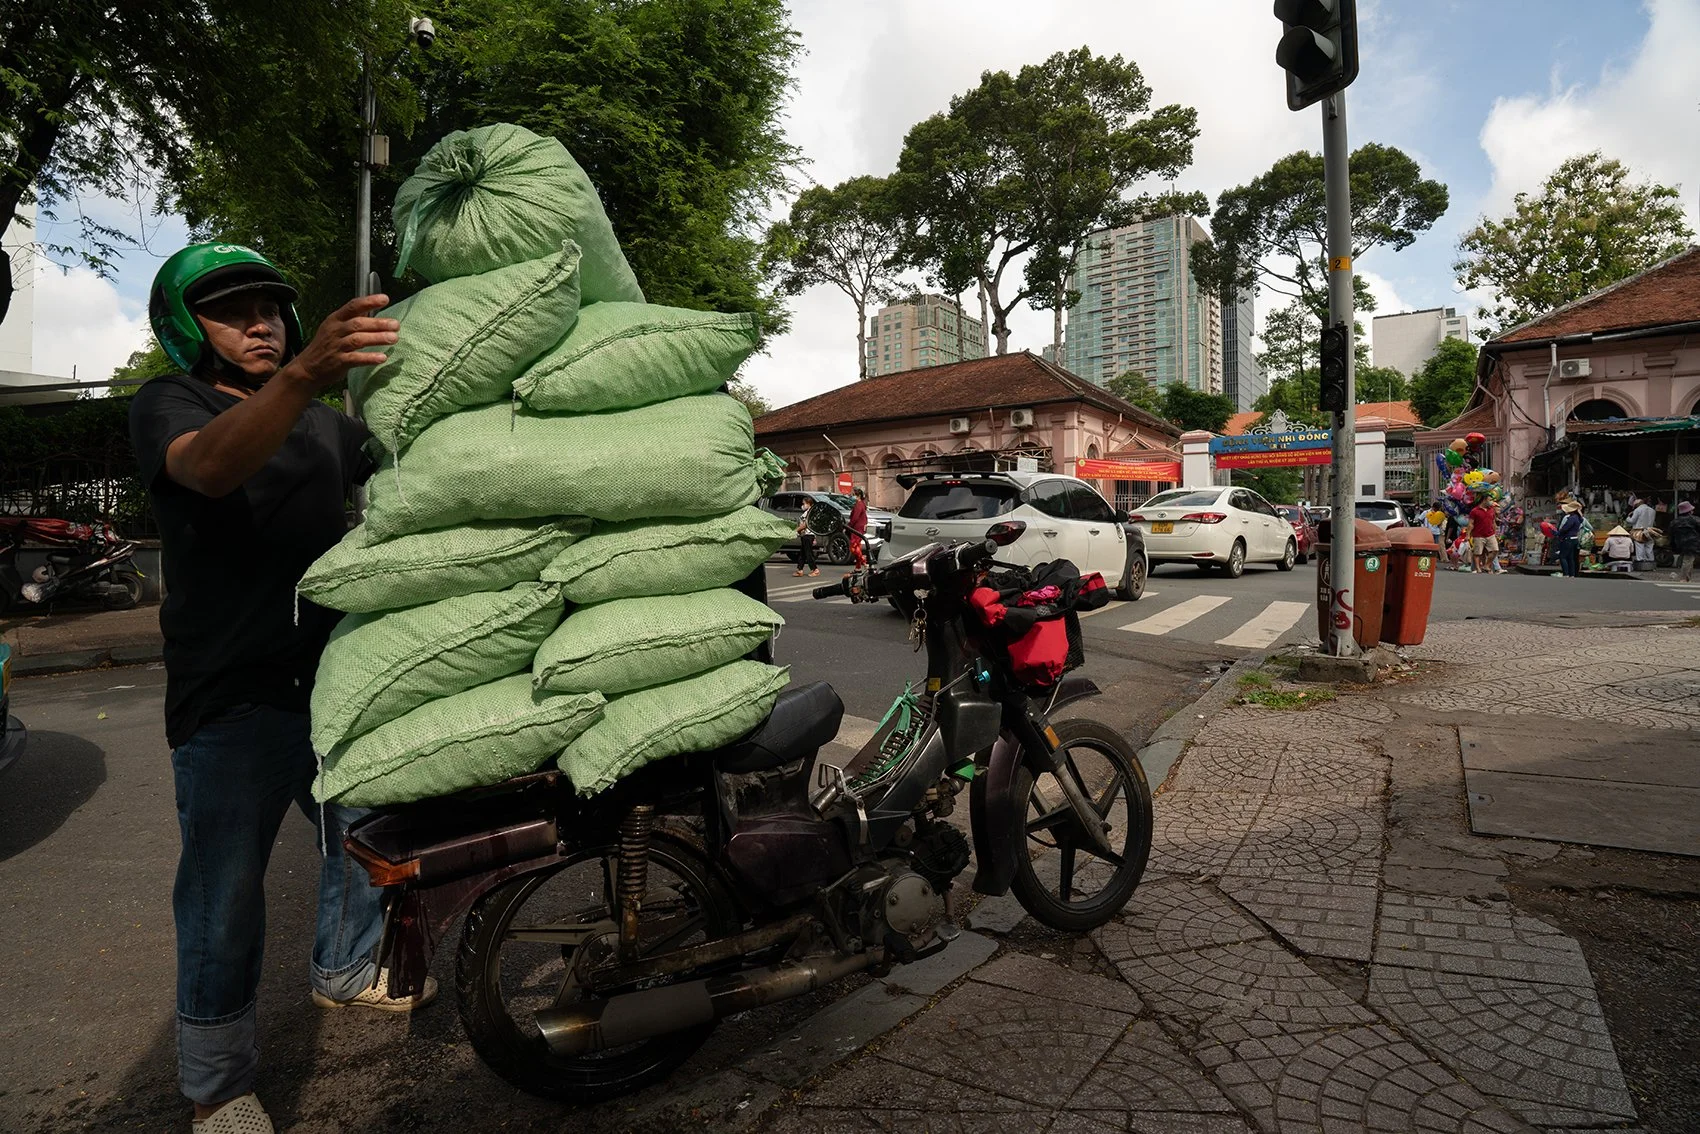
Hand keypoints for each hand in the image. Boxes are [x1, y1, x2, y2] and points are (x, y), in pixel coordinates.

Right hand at [281, 294, 399, 393]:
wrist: (308, 367)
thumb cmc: (327, 346)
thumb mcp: (335, 328)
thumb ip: (353, 320)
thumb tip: (375, 312)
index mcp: (335, 319)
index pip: (352, 306)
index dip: (369, 301)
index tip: (385, 299)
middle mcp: (335, 331)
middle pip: (358, 323)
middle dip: (378, 323)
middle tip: (396, 325)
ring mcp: (336, 346)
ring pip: (358, 340)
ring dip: (377, 338)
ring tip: (394, 338)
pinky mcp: (338, 362)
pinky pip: (355, 359)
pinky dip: (369, 358)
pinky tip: (382, 358)